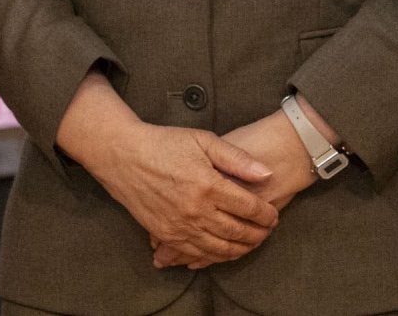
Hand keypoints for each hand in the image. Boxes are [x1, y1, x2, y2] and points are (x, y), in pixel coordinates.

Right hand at [152, 110, 314, 268]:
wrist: (123, 156)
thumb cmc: (164, 143)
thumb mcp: (203, 140)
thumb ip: (237, 158)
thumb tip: (266, 173)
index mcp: (209, 185)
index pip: (249, 208)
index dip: (266, 215)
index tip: (273, 214)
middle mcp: (196, 211)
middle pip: (238, 232)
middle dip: (258, 234)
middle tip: (267, 231)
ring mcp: (180, 226)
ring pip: (220, 248)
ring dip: (241, 249)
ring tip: (252, 242)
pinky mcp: (166, 234)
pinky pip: (197, 253)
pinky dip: (216, 256)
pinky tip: (225, 251)